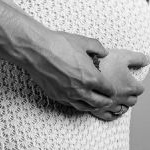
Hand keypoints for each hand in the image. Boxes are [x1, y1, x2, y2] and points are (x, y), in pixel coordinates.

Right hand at [22, 31, 144, 113]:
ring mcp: (68, 95)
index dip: (112, 90)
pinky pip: (71, 105)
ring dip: (93, 106)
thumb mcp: (83, 42)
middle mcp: (81, 90)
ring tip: (96, 104)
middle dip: (106, 102)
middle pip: (99, 102)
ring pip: (85, 107)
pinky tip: (79, 100)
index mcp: (90, 77)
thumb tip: (104, 53)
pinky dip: (78, 104)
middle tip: (109, 101)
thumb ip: (98, 48)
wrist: (37, 50)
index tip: (112, 89)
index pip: (107, 89)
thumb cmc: (60, 44)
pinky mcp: (56, 96)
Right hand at [88, 48, 149, 120]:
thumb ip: (138, 58)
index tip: (132, 80)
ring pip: (122, 110)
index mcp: (130, 86)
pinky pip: (110, 116)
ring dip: (122, 104)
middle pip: (133, 101)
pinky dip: (112, 113)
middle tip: (126, 88)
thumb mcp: (123, 55)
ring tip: (119, 98)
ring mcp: (111, 106)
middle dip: (131, 95)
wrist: (81, 69)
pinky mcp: (99, 110)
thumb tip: (148, 60)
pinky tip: (111, 107)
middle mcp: (122, 98)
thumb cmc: (103, 61)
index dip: (137, 84)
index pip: (140, 89)